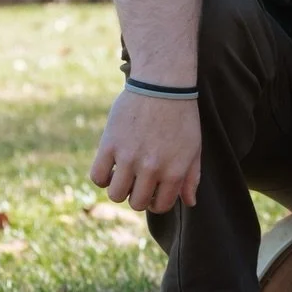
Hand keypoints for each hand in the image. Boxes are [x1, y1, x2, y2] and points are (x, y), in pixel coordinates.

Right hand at [89, 88, 201, 212]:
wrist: (162, 85)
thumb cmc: (181, 117)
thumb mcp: (194, 148)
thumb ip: (191, 178)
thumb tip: (189, 203)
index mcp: (174, 171)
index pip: (160, 206)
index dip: (156, 202)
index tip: (153, 192)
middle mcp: (152, 168)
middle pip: (136, 204)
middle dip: (138, 197)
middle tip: (139, 182)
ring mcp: (129, 157)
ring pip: (115, 195)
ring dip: (119, 189)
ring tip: (125, 175)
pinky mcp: (109, 145)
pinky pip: (97, 177)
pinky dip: (102, 177)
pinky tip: (111, 167)